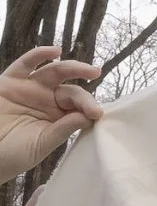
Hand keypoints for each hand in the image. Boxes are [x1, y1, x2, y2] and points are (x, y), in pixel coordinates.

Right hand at [0, 46, 102, 185]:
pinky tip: (55, 51)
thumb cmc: (14, 154)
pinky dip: (39, 55)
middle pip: (71, 88)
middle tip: (96, 76)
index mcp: (59, 116)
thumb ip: (63, 129)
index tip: (96, 113)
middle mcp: (48, 100)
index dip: (89, 106)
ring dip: (72, 67)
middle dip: (84, 84)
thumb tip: (89, 116)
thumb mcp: (42, 143)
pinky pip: (25, 64)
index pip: (79, 105)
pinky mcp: (10, 81)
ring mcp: (30, 88)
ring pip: (54, 72)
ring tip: (88, 68)